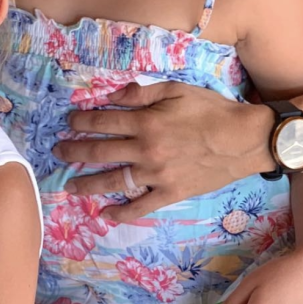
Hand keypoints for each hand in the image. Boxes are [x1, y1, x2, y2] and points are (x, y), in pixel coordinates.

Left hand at [55, 82, 273, 222]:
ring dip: (88, 183)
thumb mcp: (175, 89)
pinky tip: (105, 214)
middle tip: (57, 152)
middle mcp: (146, 150)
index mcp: (145, 122)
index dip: (81, 121)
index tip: (68, 122)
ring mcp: (157, 174)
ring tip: (69, 185)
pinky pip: (141, 206)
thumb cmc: (210, 109)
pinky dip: (122, 212)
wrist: (245, 139)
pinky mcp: (171, 193)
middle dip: (74, 151)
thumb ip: (141, 92)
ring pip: (114, 180)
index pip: (102, 121)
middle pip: (100, 150)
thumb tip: (112, 96)